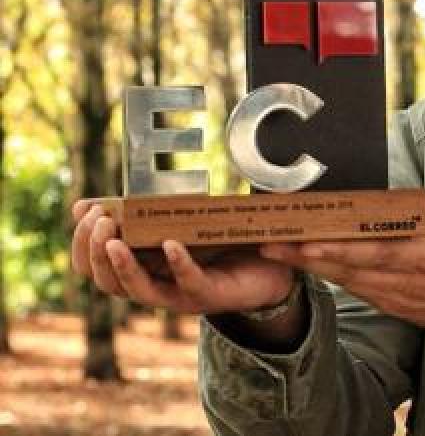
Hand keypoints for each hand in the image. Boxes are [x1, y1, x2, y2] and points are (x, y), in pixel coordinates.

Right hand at [70, 199, 295, 315]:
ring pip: (139, 291)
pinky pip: (188, 284)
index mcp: (140, 268)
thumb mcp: (173, 223)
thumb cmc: (217, 242)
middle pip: (107, 281)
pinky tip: (171, 244)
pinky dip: (177, 264)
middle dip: (94, 251)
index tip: (85, 211)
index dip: (82, 243)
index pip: (92, 267)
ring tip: (113, 241)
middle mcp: (154, 286)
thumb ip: (138, 215)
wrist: (268, 264)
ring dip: (122, 266)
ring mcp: (179, 294)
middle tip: (99, 221)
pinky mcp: (209, 295)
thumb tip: (85, 205)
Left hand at [261, 196, 424, 359]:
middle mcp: (407, 283)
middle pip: (349, 268)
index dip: (340, 249)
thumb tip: (408, 199)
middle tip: (269, 242)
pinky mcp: (392, 306)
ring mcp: (396, 299)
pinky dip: (329, 276)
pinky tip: (307, 264)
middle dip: (306, 256)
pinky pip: (354, 288)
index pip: (377, 253)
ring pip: (346, 280)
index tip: (307, 240)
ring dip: (310, 267)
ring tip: (276, 249)